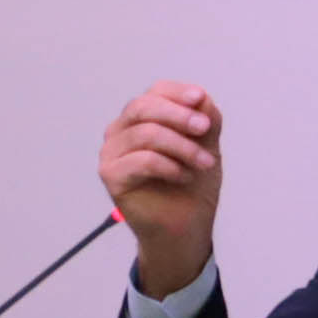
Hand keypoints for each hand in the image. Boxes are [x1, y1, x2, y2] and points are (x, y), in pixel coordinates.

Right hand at [98, 83, 224, 298]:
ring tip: (206, 163)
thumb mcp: (207, 144)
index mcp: (142, 118)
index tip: (201, 99)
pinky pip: (142, 160)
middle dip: (179, 115)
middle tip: (205, 129)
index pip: (155, 92)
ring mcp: (112, 153)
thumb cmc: (192, 182)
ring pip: (146, 133)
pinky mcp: (111, 175)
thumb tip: (201, 98)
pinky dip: (170, 166)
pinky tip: (185, 177)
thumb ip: (205, 119)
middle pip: (144, 107)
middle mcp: (121, 131)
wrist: (186, 225)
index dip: (178, 93)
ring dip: (183, 147)